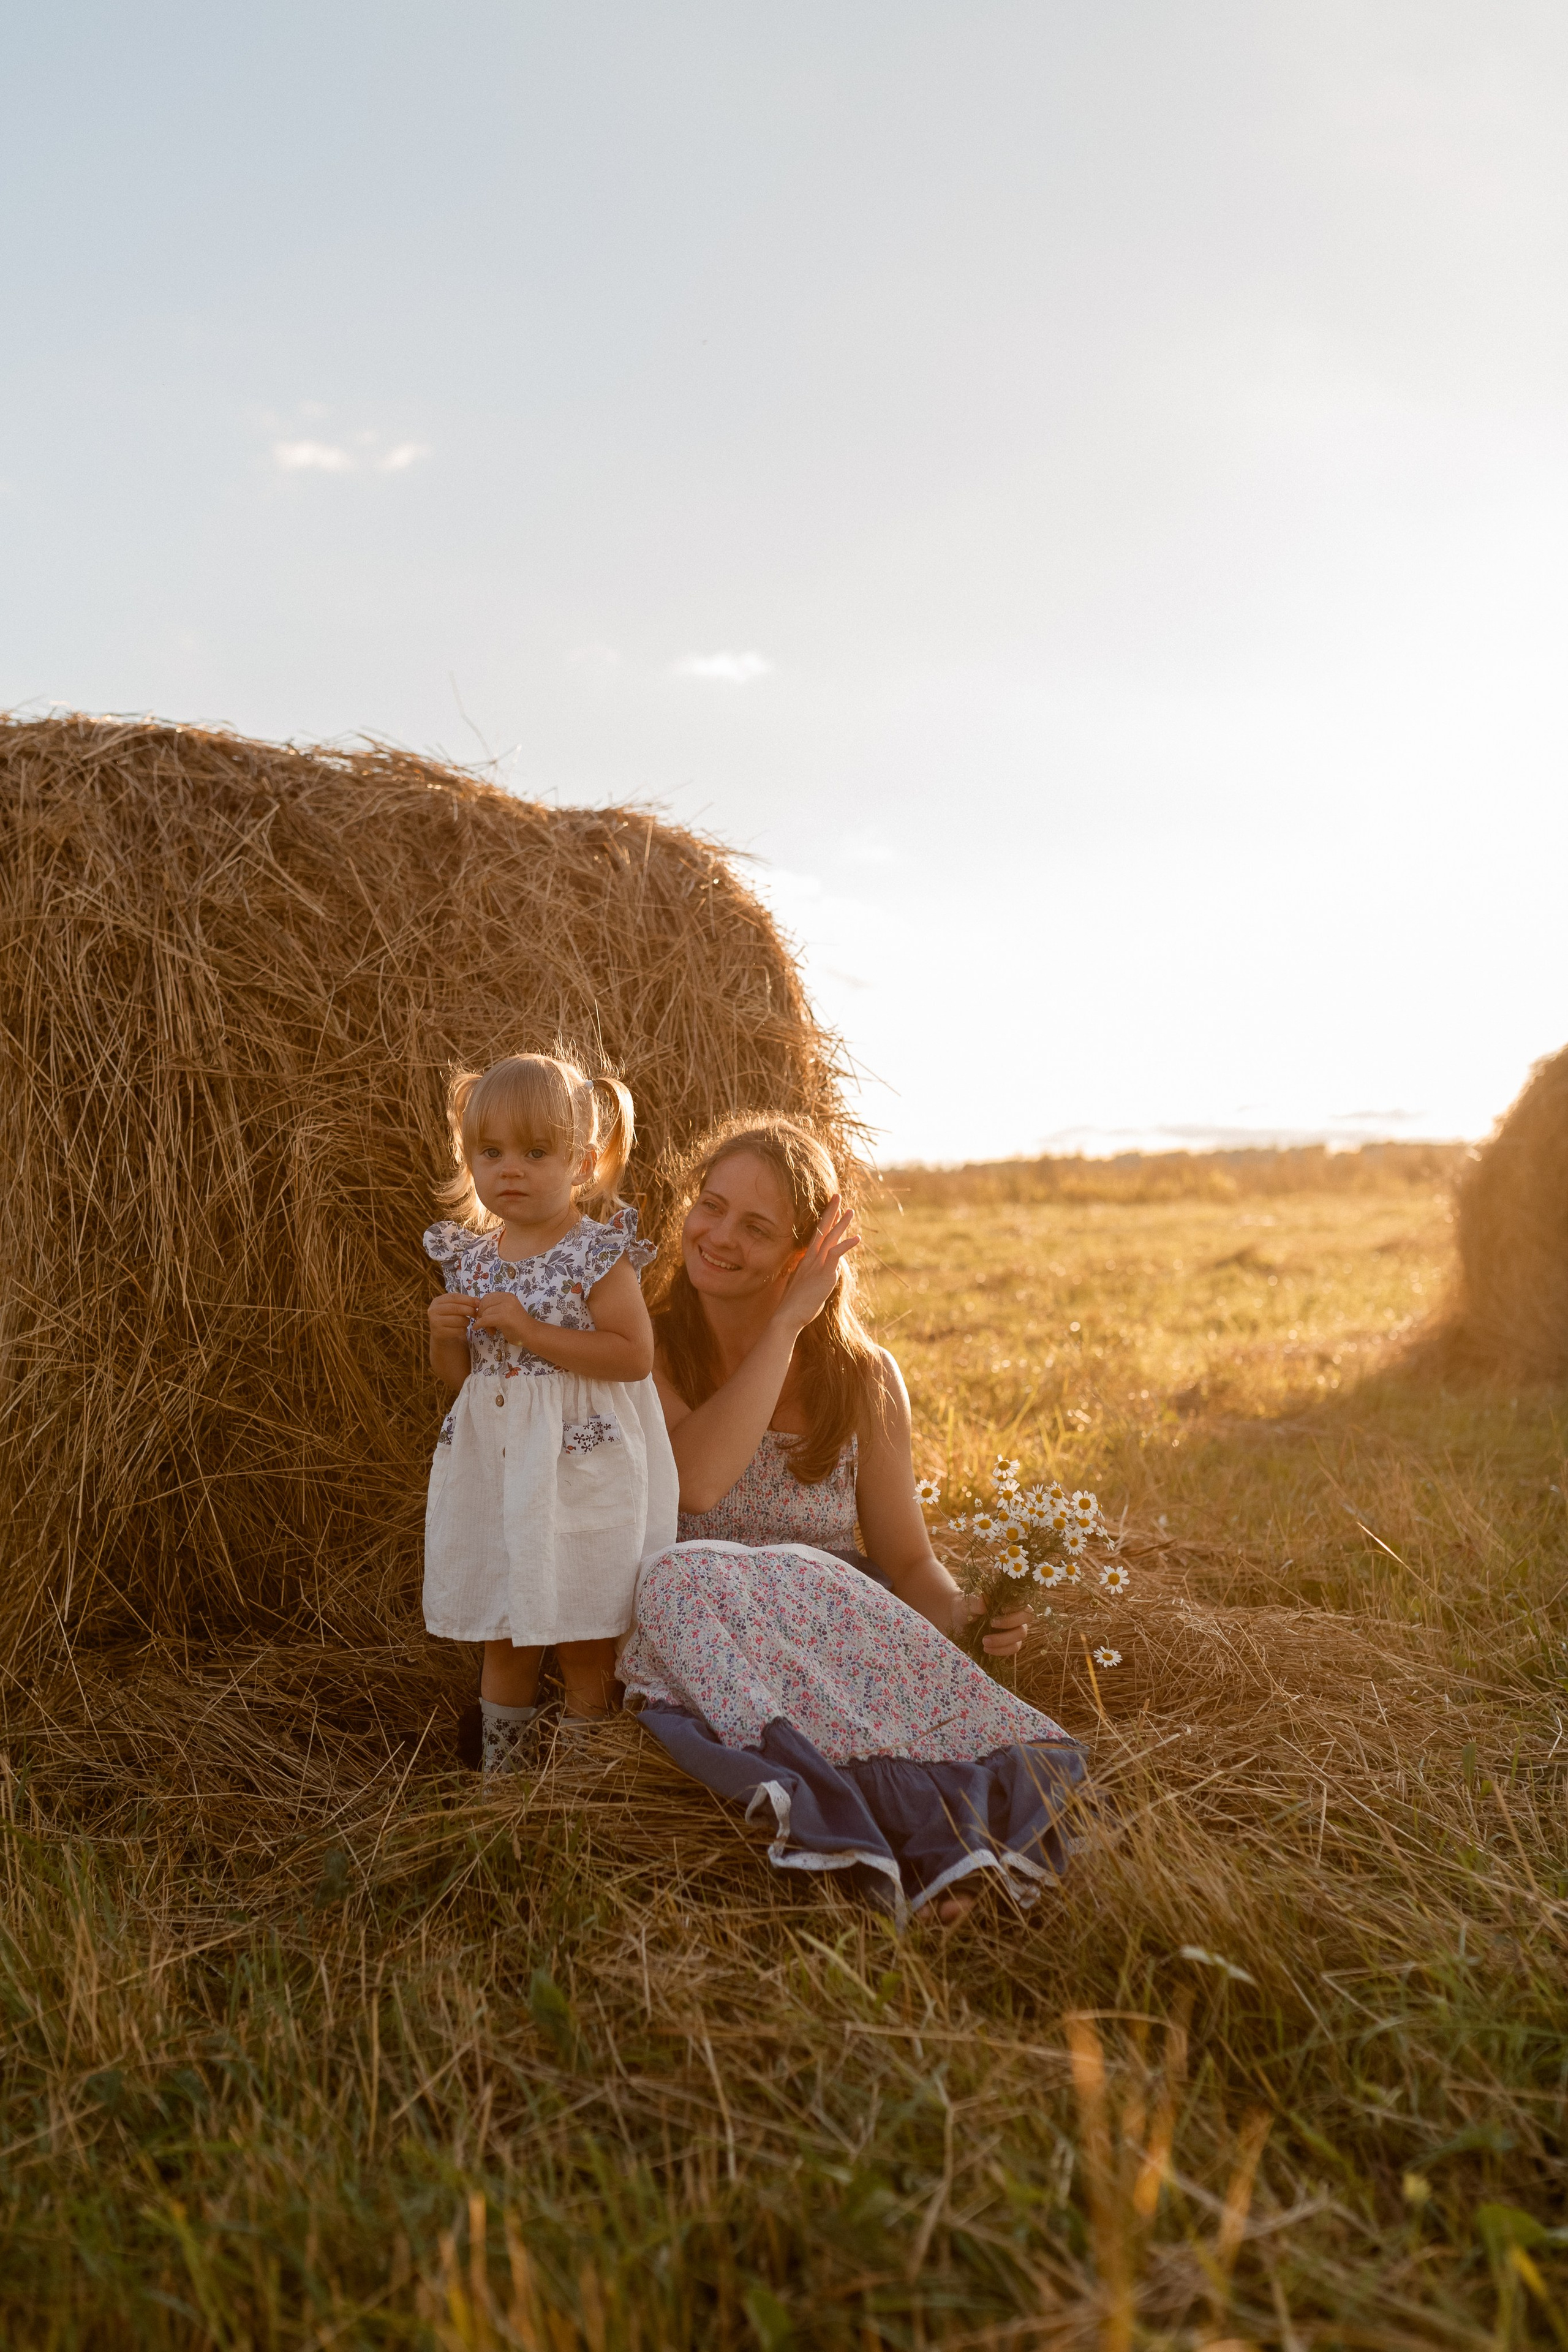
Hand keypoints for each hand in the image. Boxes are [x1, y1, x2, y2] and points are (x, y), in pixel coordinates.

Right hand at [428, 1293, 476, 1341]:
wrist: (442, 1335)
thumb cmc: (450, 1318)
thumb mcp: (454, 1307)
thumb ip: (464, 1302)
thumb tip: (477, 1300)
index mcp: (437, 1301)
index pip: (454, 1297)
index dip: (468, 1299)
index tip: (478, 1303)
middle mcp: (433, 1311)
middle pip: (456, 1308)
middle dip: (469, 1310)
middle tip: (476, 1313)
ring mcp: (434, 1322)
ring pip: (458, 1320)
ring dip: (467, 1321)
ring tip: (467, 1321)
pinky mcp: (439, 1333)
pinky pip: (458, 1330)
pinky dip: (464, 1330)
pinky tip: (462, 1329)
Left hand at [471, 1293, 534, 1346]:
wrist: (532, 1334)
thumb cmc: (518, 1325)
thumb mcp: (505, 1311)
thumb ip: (494, 1307)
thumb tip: (476, 1306)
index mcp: (507, 1296)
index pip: (487, 1298)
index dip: (483, 1308)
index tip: (485, 1317)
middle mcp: (507, 1298)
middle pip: (484, 1304)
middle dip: (481, 1315)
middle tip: (487, 1325)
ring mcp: (506, 1307)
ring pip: (484, 1313)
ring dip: (483, 1323)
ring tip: (491, 1330)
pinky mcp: (504, 1318)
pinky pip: (485, 1320)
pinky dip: (479, 1325)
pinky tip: (478, 1328)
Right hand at [776, 1195, 859, 1332]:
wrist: (787, 1316)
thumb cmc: (795, 1306)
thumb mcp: (804, 1287)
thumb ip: (815, 1278)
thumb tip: (827, 1275)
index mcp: (805, 1261)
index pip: (816, 1236)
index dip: (823, 1222)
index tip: (830, 1210)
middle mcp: (810, 1259)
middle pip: (821, 1230)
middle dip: (830, 1212)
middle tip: (837, 1196)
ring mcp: (817, 1265)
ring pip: (830, 1238)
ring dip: (841, 1224)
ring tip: (850, 1211)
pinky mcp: (824, 1274)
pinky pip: (836, 1254)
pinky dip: (846, 1245)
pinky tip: (857, 1238)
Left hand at [960, 1595, 1033, 1657]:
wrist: (959, 1621)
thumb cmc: (967, 1607)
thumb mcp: (968, 1603)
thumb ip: (976, 1602)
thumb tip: (984, 1599)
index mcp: (1009, 1601)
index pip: (1023, 1604)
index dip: (1016, 1607)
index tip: (1001, 1609)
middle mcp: (1016, 1615)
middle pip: (1026, 1619)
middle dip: (1009, 1623)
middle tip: (991, 1624)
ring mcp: (1014, 1630)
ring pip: (1020, 1637)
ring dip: (1003, 1641)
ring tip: (984, 1641)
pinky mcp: (1009, 1643)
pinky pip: (1013, 1648)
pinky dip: (1000, 1650)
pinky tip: (986, 1649)